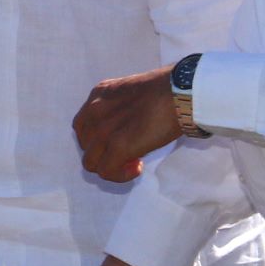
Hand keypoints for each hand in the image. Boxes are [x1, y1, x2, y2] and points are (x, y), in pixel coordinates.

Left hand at [72, 65, 183, 182]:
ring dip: (110, 166)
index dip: (98, 138)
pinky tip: (138, 167)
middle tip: (127, 152)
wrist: (181, 93)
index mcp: (98, 94)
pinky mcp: (118, 147)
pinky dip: (120, 175)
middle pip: (85, 145)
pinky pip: (106, 172)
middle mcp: (94, 111)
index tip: (118, 139)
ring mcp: (104, 130)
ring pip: (91, 163)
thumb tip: (126, 128)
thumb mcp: (131, 91)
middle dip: (103, 153)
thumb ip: (119, 108)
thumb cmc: (167, 90)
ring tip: (132, 162)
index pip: (83, 125)